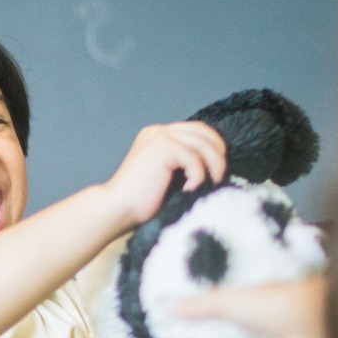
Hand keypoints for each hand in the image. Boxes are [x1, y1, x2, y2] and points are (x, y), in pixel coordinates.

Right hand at [103, 122, 226, 227]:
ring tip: (213, 183)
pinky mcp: (161, 148)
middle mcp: (158, 131)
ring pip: (202, 144)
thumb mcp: (166, 175)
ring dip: (214, 165)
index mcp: (157, 136)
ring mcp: (159, 137)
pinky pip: (193, 159)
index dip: (214, 145)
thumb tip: (216, 164)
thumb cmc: (140, 201)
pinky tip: (189, 190)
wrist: (117, 208)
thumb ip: (183, 163)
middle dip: (218, 153)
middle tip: (220, 176)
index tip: (219, 168)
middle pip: (202, 132)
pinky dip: (198, 176)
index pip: (196, 130)